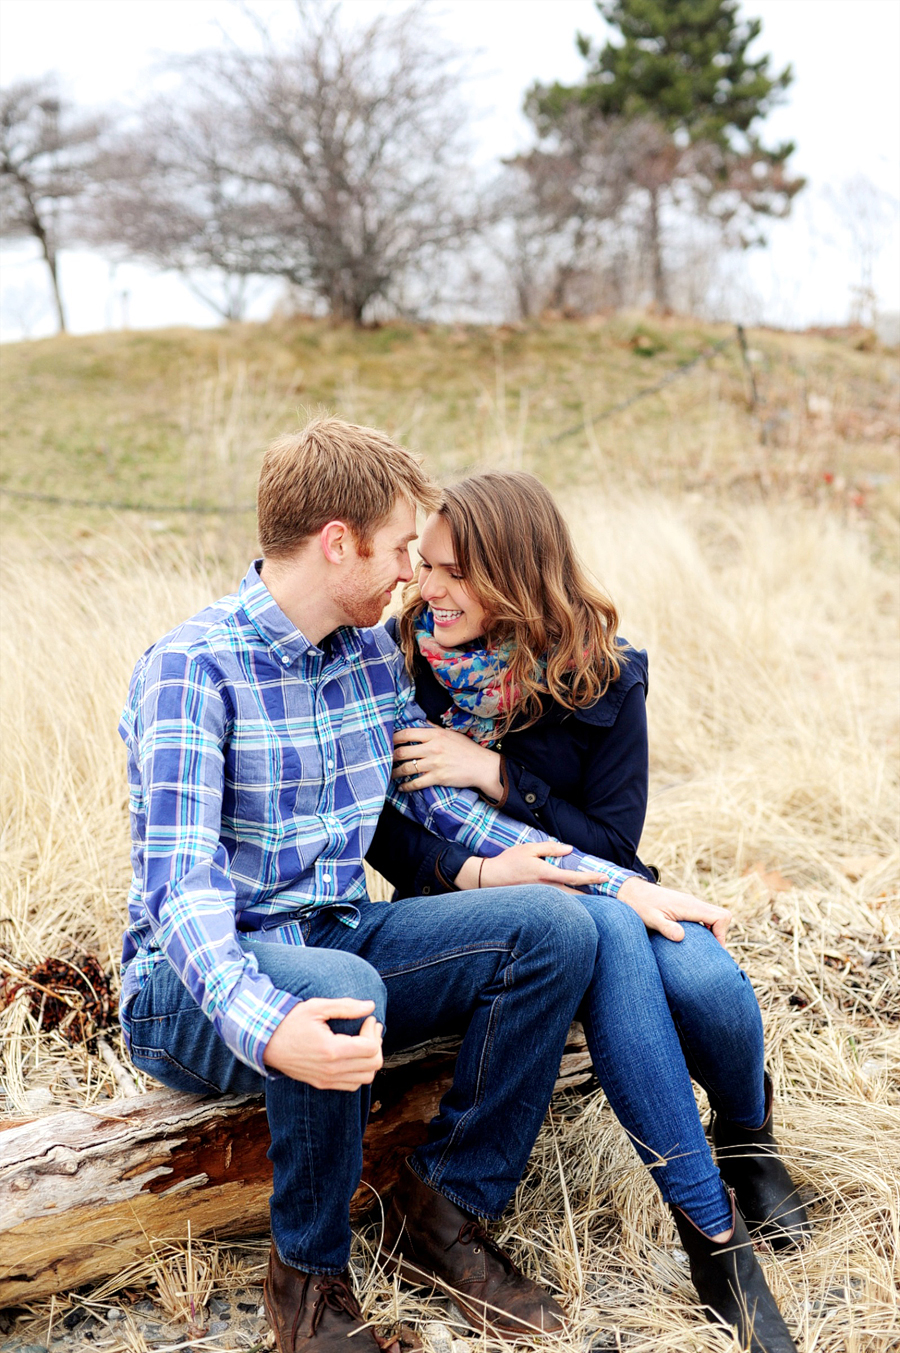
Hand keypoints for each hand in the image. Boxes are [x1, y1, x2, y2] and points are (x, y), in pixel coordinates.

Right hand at [262, 999, 383, 1089]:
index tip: (367, 1018)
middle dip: (376, 1043)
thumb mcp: (317, 1007)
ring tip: (363, 1040)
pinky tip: (353, 1054)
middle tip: (369, 1027)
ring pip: (366, 1078)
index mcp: (332, 1051)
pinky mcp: (322, 1084)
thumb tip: (371, 1006)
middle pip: (373, 1065)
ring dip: (370, 1059)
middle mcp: (331, 1070)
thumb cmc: (289, 1021)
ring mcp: (326, 1080)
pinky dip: (360, 1071)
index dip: (373, 1031)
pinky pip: (352, 1085)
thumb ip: (346, 1007)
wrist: (264, 1042)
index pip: (371, 1049)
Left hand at [393, 724, 502, 799]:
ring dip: (395, 773)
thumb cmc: (467, 749)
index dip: (393, 738)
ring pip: (406, 768)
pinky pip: (416, 783)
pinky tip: (402, 787)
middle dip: (390, 757)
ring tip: (391, 775)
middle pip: (402, 751)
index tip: (387, 742)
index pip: (407, 733)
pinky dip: (406, 786)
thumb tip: (422, 721)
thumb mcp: (451, 733)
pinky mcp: (438, 778)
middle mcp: (432, 748)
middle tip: (385, 760)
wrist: (482, 766)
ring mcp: (434, 764)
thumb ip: (434, 728)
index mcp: (435, 735)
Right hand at [455, 841, 607, 892]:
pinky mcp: (537, 902)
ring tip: (595, 896)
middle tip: (607, 893)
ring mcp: (542, 897)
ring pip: (567, 901)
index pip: (574, 877)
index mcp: (546, 874)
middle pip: (575, 895)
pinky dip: (568, 901)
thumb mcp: (529, 848)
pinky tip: (574, 899)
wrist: (489, 879)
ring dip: (581, 899)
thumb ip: (550, 848)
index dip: (591, 877)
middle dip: (592, 894)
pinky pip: (557, 903)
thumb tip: (569, 849)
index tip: (605, 877)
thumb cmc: (508, 861)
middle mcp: (546, 889)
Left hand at [617, 877, 730, 944]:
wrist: (630, 891)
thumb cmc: (640, 906)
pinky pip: (704, 917)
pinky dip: (705, 928)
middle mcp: (693, 903)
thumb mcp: (651, 919)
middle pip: (722, 916)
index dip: (722, 935)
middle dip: (721, 935)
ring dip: (713, 932)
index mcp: (690, 906)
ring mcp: (690, 904)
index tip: (714, 950)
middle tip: (712, 953)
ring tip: (705, 950)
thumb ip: (666, 927)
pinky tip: (694, 941)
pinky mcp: (685, 907)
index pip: (720, 917)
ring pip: (713, 916)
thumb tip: (681, 937)